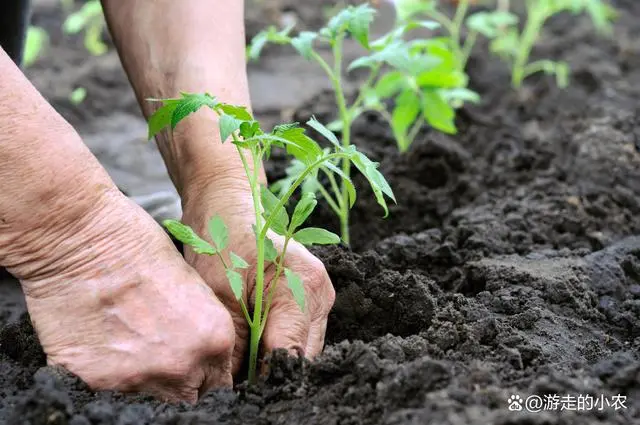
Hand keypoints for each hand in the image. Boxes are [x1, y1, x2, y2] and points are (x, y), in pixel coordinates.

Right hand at [12, 187, 234, 402]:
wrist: (82, 239)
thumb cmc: (139, 246)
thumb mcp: (193, 286)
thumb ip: (203, 330)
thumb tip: (202, 357)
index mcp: (214, 339)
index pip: (219, 385)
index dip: (205, 377)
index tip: (194, 372)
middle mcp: (182, 366)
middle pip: (187, 398)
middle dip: (179, 383)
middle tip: (160, 357)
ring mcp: (138, 378)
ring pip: (148, 400)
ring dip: (142, 380)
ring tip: (127, 345)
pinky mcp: (94, 381)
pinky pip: (105, 393)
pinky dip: (104, 376)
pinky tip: (100, 344)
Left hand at [181, 179, 335, 374]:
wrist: (227, 206)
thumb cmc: (221, 241)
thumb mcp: (219, 296)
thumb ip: (235, 346)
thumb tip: (235, 388)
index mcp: (304, 286)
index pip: (291, 355)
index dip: (264, 379)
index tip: (238, 391)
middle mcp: (321, 294)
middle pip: (302, 357)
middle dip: (270, 373)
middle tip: (236, 381)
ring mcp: (320, 298)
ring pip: (302, 351)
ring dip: (273, 361)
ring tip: (242, 364)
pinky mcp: (311, 301)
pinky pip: (298, 337)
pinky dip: (275, 347)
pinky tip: (252, 347)